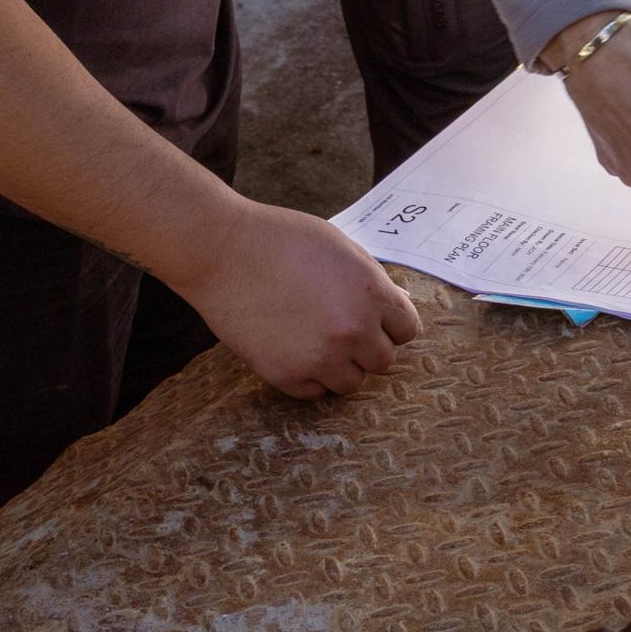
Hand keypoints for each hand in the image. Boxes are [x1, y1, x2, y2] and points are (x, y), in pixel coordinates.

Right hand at [177, 201, 420, 399]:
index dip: (390, 324)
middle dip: (366, 346)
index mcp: (371, 292)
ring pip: (351, 383)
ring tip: (314, 339)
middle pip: (382, 361)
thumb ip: (370, 281)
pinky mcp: (286, 376)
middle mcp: (352, 330)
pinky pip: (314, 392)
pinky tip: (291, 347)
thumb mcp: (340, 248)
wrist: (223, 251)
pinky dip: (307, 376)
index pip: (407, 330)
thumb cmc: (281, 239)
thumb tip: (390, 309)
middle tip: (339, 328)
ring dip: (339, 365)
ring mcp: (320, 358)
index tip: (374, 320)